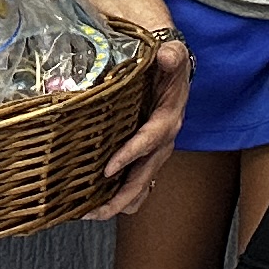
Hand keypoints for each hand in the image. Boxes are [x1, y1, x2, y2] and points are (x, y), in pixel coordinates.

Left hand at [88, 34, 193, 220]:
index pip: (151, 139)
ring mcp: (155, 150)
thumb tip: (168, 55)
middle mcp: (164, 138)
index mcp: (169, 117)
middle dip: (123, 194)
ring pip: (142, 183)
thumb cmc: (167, 63)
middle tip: (98, 210)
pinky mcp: (145, 153)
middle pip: (146, 173)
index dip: (132, 154)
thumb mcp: (173, 54)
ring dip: (121, 202)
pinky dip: (123, 196)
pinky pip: (138, 180)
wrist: (171, 67)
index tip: (109, 168)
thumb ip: (172, 55)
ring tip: (95, 215)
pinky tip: (103, 207)